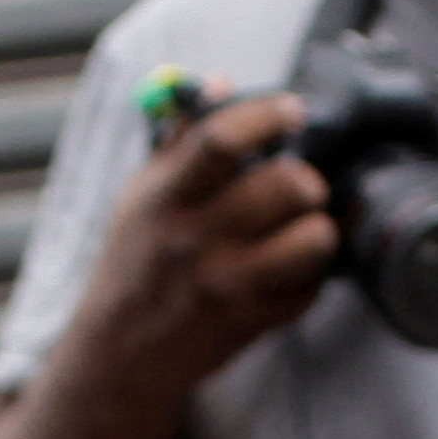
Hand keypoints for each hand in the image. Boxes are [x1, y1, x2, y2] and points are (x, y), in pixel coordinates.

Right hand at [78, 89, 337, 395]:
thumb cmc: (135, 264)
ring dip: (317, 230)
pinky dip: (307, 278)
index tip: (290, 111)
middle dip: (305, 180)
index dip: (267, 116)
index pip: (221, 141)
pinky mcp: (251, 322)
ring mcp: (227, 286)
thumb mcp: (142, 197)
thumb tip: (220, 83)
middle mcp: (195, 241)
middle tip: (299, 186)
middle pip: (286, 185)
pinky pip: (310, 288)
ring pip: (313, 238)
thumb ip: (181, 141)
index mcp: (165, 200)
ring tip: (300, 231)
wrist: (120, 355)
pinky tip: (284, 273)